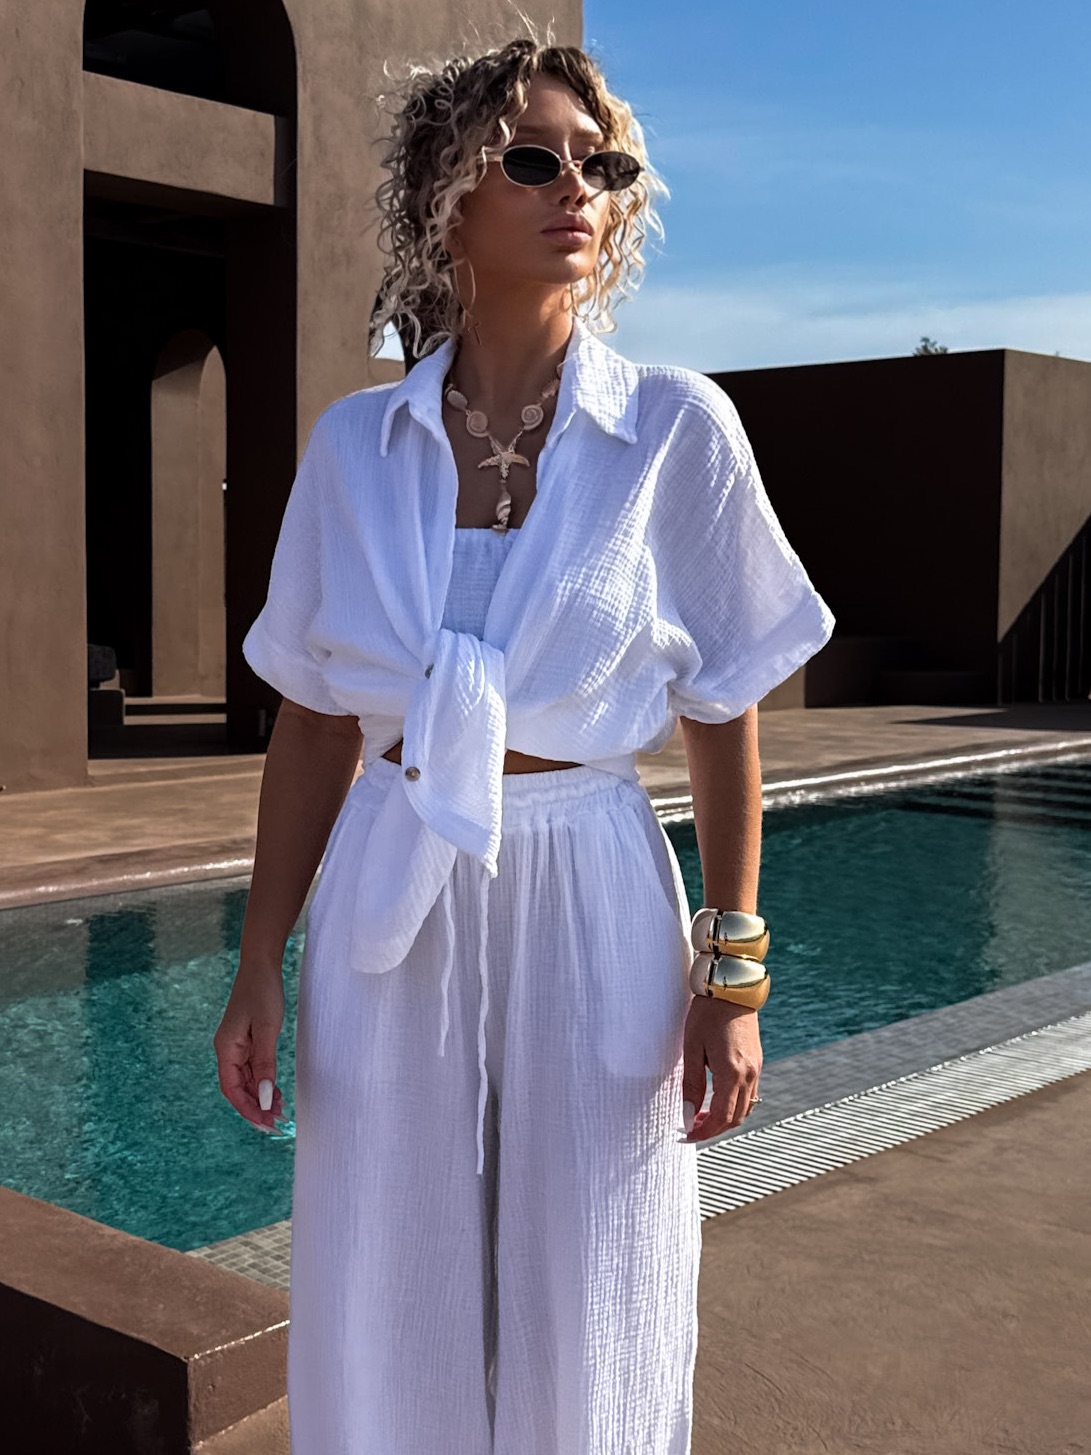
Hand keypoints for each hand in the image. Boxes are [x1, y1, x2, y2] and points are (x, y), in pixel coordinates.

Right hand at [213, 966, 285, 1131]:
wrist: (262, 964)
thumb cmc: (262, 991)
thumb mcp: (267, 1029)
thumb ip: (264, 1063)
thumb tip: (263, 1095)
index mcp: (226, 1048)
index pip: (231, 1089)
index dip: (247, 1109)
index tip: (265, 1123)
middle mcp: (227, 1050)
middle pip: (238, 1088)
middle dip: (255, 1107)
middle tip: (277, 1123)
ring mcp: (237, 1045)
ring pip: (246, 1080)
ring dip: (260, 1096)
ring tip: (279, 1110)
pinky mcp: (248, 1040)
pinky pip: (252, 1068)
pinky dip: (263, 1082)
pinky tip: (275, 1091)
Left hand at [680, 996, 762, 1143]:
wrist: (731, 987)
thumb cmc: (707, 1014)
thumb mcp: (692, 1047)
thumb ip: (692, 1083)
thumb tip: (688, 1113)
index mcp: (732, 1073)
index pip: (721, 1117)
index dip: (703, 1131)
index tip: (686, 1135)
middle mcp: (749, 1074)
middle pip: (736, 1118)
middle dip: (714, 1128)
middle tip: (691, 1128)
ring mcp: (756, 1068)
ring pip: (746, 1108)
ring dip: (725, 1118)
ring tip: (701, 1115)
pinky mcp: (757, 1061)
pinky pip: (750, 1093)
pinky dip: (734, 1104)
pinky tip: (716, 1098)